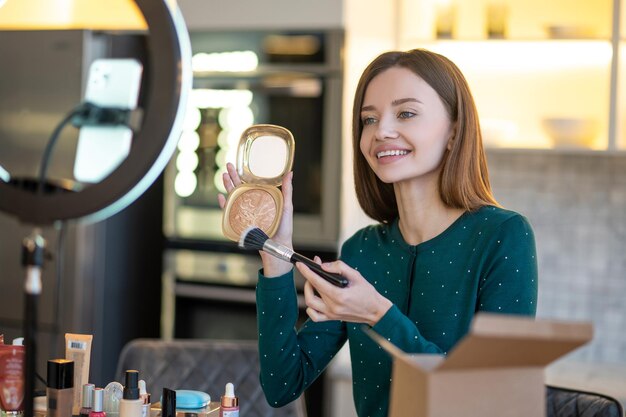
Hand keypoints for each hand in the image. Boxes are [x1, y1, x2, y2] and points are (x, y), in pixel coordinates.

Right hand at [218, 162, 294, 276]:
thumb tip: (290, 173)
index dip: (244, 174)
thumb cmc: (284, 227)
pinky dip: (224, 205)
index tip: (239, 164)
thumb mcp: (287, 206)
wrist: (278, 246)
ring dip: (227, 187)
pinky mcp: (240, 223)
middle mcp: (252, 205)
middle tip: (228, 165)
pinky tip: (221, 197)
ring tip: (224, 176)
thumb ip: (287, 190)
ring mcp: (245, 213)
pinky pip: (229, 213)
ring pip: (234, 197)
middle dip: (233, 176)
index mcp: (262, 199)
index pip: (251, 183)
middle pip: (240, 188)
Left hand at [297, 258, 392, 325]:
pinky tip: (315, 298)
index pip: (317, 282)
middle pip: (311, 291)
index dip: (306, 271)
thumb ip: (339, 267)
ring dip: (308, 290)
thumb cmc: (367, 292)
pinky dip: (310, 307)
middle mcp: (333, 307)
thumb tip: (323, 266)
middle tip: (313, 268)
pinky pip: (314, 316)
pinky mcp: (332, 318)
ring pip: (310, 303)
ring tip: (314, 282)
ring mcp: (331, 314)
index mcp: (339, 296)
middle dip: (309, 277)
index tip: (300, 264)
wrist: (375, 311)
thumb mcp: (356, 275)